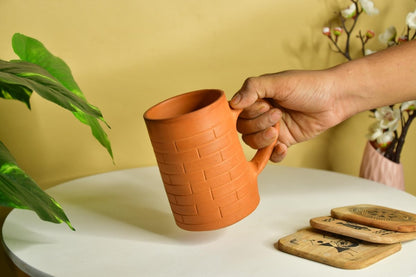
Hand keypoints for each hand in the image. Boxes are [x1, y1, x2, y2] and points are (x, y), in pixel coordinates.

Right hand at [230, 70, 345, 161]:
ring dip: (264, 139)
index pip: (237, 112)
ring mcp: (272, 128)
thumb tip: (233, 103)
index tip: (263, 106)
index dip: (247, 113)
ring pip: (254, 143)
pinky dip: (274, 154)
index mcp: (257, 97)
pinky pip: (271, 155)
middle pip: (244, 129)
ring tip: (279, 129)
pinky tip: (283, 147)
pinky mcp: (285, 141)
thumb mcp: (279, 81)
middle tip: (278, 114)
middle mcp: (262, 113)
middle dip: (259, 124)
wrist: (335, 98)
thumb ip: (253, 88)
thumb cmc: (308, 85)